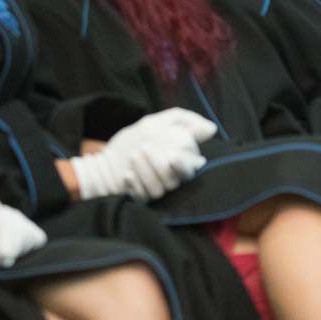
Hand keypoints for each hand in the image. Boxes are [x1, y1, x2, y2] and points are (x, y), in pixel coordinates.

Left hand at [69, 108, 216, 199]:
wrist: (109, 158)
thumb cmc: (137, 138)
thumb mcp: (158, 122)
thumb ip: (184, 121)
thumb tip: (212, 129)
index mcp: (183, 160)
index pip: (192, 164)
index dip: (183, 159)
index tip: (172, 153)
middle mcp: (174, 178)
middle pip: (177, 177)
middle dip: (161, 163)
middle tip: (145, 148)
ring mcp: (159, 189)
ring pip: (160, 187)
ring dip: (146, 171)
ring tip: (134, 155)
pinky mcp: (143, 198)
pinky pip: (144, 196)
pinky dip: (135, 184)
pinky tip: (127, 174)